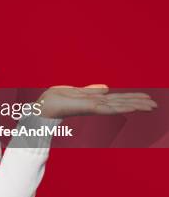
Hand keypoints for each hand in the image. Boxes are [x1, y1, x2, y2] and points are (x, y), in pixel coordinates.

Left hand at [35, 84, 157, 118]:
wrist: (41, 108)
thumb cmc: (53, 101)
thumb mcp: (74, 91)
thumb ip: (90, 91)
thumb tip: (107, 88)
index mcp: (93, 100)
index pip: (115, 99)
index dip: (131, 98)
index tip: (146, 99)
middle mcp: (95, 105)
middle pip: (120, 103)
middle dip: (137, 103)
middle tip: (155, 104)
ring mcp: (92, 107)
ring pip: (118, 105)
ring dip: (134, 105)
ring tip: (151, 105)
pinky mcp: (88, 108)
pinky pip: (107, 107)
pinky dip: (121, 107)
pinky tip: (132, 106)